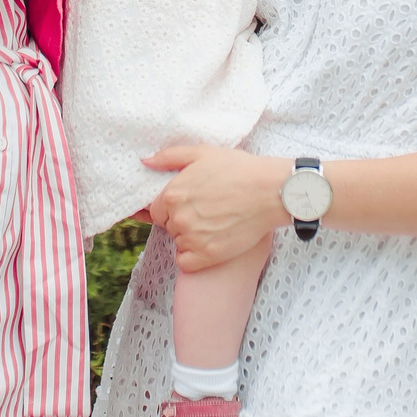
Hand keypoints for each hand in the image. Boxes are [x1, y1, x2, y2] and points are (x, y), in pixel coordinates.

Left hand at [143, 144, 287, 271]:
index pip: (156, 210)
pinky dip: (194, 256)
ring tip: (213, 225)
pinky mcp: (208, 256)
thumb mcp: (202, 153)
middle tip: (206, 212)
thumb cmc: (239, 169)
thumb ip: (169, 157)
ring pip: (179, 243)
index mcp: (172, 194)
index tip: (190, 203)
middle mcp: (179, 218)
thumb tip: (145, 162)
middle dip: (182, 220)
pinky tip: (209, 242)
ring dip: (190, 238)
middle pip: (169, 226)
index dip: (172, 207)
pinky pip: (186, 262)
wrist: (271, 191)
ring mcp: (193, 238)